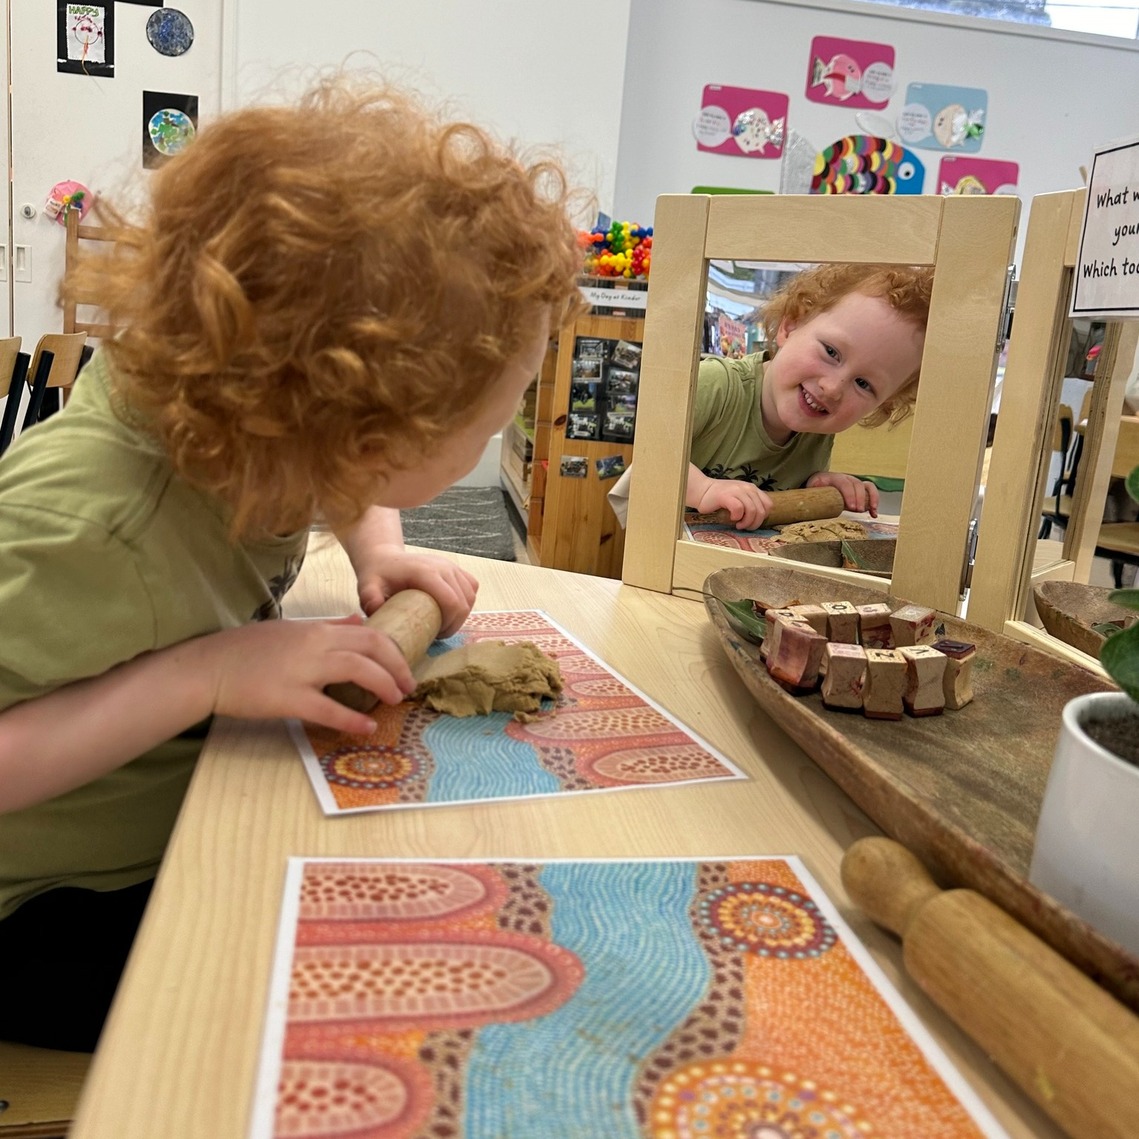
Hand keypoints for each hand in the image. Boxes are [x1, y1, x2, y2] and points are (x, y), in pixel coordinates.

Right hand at [201, 615, 416, 734]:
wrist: (209, 667)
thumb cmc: (247, 649)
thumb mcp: (291, 629)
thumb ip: (328, 626)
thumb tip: (358, 621)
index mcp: (316, 629)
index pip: (369, 633)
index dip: (394, 651)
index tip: (403, 667)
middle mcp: (314, 645)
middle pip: (371, 648)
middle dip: (397, 667)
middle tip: (407, 686)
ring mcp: (301, 671)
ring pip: (357, 671)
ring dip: (383, 686)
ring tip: (396, 700)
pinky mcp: (287, 698)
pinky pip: (328, 709)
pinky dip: (352, 719)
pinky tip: (367, 727)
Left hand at [354, 545, 477, 637]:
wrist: (385, 560)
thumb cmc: (377, 576)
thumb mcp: (368, 587)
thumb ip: (370, 599)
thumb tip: (377, 611)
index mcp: (425, 572)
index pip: (452, 602)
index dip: (449, 625)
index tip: (435, 635)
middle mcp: (443, 567)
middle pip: (464, 603)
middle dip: (455, 623)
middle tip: (438, 633)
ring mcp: (451, 566)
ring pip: (470, 597)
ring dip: (461, 615)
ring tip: (444, 624)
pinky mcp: (456, 569)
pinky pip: (472, 588)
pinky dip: (466, 602)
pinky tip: (451, 610)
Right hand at [697, 479, 772, 530]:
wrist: (702, 490)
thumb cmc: (720, 498)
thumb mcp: (740, 498)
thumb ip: (750, 503)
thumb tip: (759, 519)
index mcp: (752, 489)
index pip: (768, 505)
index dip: (763, 517)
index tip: (752, 522)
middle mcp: (747, 488)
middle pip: (761, 511)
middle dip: (754, 523)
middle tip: (745, 527)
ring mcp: (737, 491)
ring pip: (752, 510)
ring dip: (746, 522)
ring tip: (738, 525)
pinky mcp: (726, 496)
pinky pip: (739, 508)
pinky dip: (736, 517)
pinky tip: (731, 518)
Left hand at [806, 471, 878, 516]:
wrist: (816, 484)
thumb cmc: (813, 489)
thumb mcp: (809, 490)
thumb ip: (809, 495)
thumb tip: (805, 506)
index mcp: (832, 478)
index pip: (843, 483)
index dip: (849, 494)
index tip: (851, 507)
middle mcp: (845, 478)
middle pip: (857, 484)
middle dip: (860, 498)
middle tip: (858, 511)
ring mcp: (853, 483)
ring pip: (867, 486)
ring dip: (871, 498)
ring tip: (872, 511)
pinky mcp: (858, 490)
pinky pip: (870, 492)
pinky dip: (874, 502)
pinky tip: (874, 514)